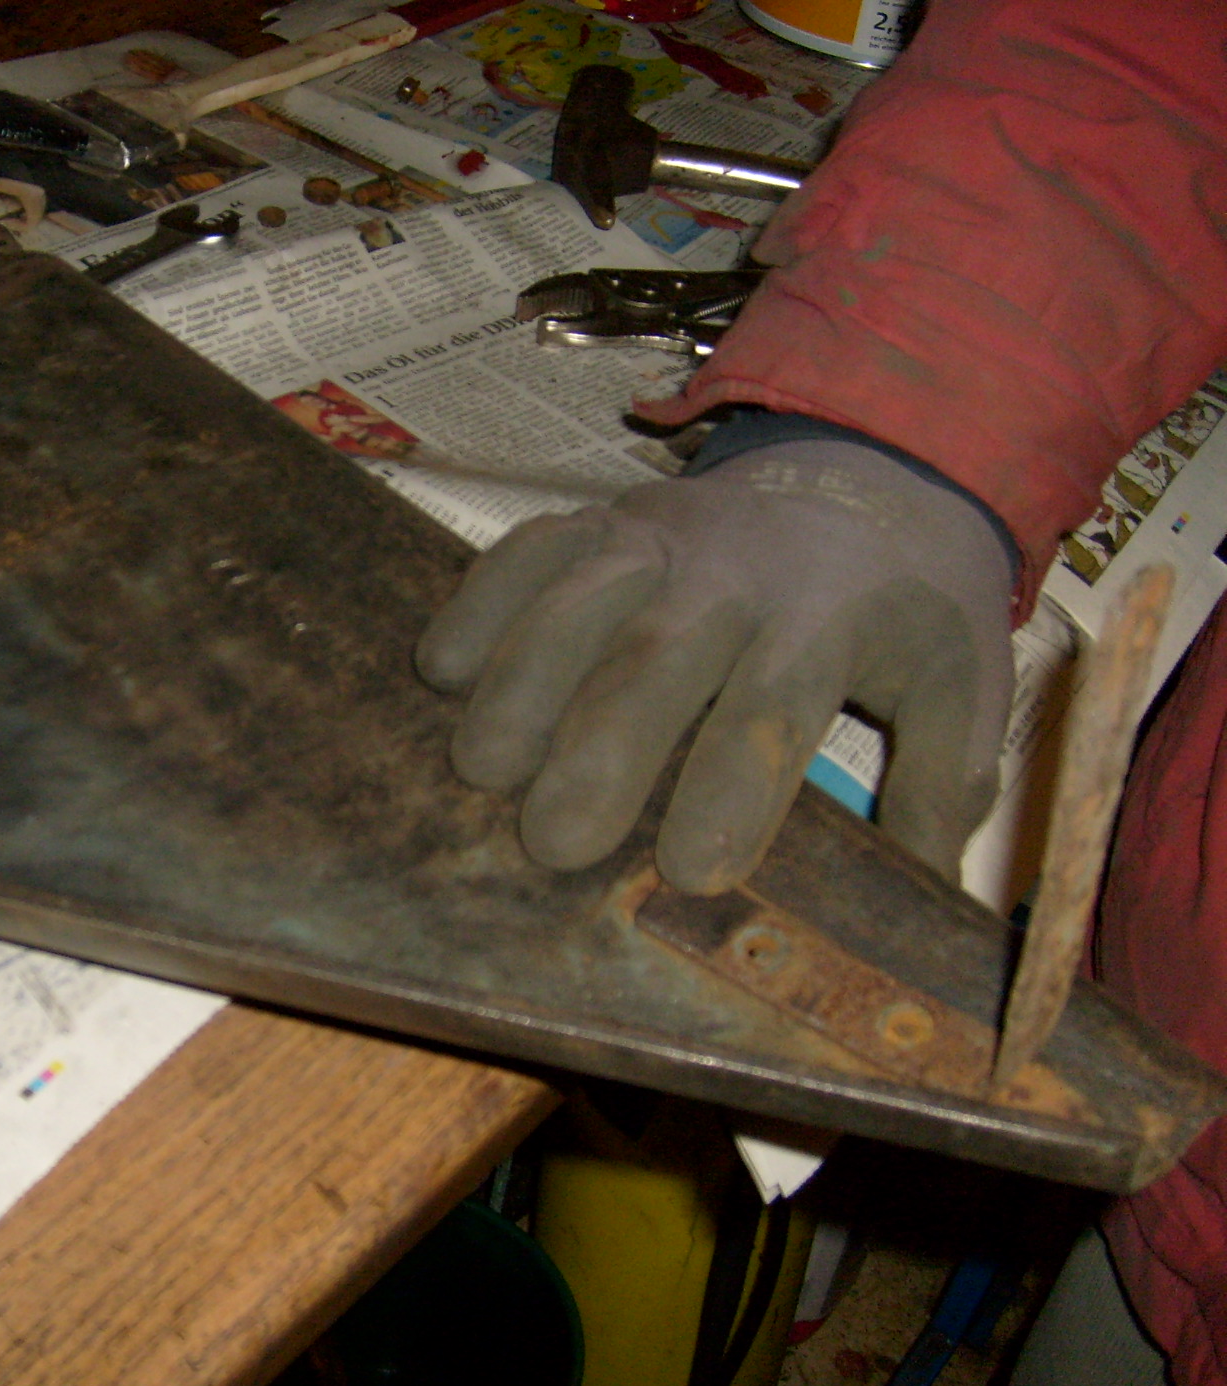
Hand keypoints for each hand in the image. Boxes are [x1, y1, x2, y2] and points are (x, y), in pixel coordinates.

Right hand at [416, 439, 1015, 893]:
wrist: (868, 468)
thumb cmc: (903, 606)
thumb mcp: (961, 684)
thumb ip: (944, 787)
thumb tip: (924, 900)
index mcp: (832, 618)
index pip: (777, 704)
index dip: (734, 787)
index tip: (694, 872)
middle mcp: (738, 572)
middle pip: (660, 655)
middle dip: (602, 746)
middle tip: (554, 841)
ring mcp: (657, 537)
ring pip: (579, 597)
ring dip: (524, 680)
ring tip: (482, 768)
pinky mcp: (598, 519)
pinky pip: (528, 549)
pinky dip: (481, 601)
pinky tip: (442, 671)